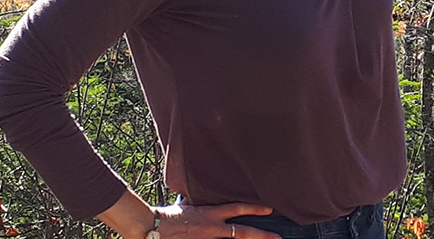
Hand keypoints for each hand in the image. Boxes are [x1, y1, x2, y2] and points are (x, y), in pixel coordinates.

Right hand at [156, 202, 279, 238]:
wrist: (156, 228)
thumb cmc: (172, 216)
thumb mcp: (191, 205)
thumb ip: (204, 205)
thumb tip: (211, 198)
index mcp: (210, 213)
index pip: (237, 208)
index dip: (254, 208)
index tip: (269, 208)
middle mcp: (212, 228)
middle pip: (241, 232)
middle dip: (261, 235)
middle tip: (277, 238)